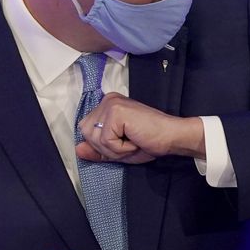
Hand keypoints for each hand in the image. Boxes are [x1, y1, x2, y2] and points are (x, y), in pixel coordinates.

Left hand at [76, 93, 204, 163]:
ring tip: (132, 141)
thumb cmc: (150, 142)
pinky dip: (120, 148)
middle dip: (106, 147)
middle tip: (129, 142)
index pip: (86, 130)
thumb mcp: (118, 150)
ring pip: (94, 138)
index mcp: (107, 105)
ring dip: (114, 149)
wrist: (172, 137)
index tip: (125, 141)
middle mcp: (107, 100)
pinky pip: (106, 140)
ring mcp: (111, 104)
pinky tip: (135, 140)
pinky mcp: (116, 111)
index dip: (103, 144)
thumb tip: (78, 149)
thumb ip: (98, 150)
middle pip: (86, 133)